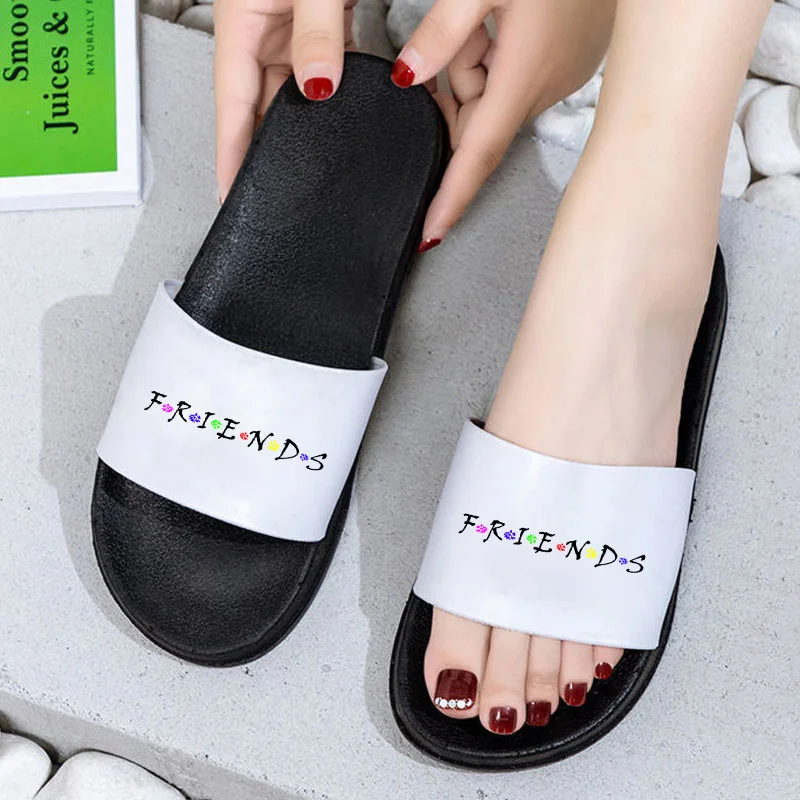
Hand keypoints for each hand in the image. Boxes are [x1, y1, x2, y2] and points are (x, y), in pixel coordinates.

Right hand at [213, 0, 355, 200]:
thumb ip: (316, 33)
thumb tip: (319, 84)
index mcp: (241, 21)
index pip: (232, 105)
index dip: (232, 154)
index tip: (233, 191)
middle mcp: (262, 30)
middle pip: (260, 107)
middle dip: (268, 148)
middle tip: (277, 191)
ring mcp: (290, 31)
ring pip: (290, 94)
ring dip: (302, 126)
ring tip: (308, 166)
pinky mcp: (320, 25)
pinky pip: (321, 73)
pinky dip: (328, 101)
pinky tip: (337, 119)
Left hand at [392, 0, 615, 249]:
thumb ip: (443, 31)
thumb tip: (407, 78)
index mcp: (524, 75)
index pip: (478, 154)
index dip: (453, 196)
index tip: (433, 231)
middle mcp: (544, 88)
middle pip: (478, 118)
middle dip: (457, 84)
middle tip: (467, 31)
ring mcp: (560, 78)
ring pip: (493, 96)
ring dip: (477, 63)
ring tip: (491, 15)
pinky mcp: (567, 65)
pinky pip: (513, 81)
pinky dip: (497, 59)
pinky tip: (508, 21)